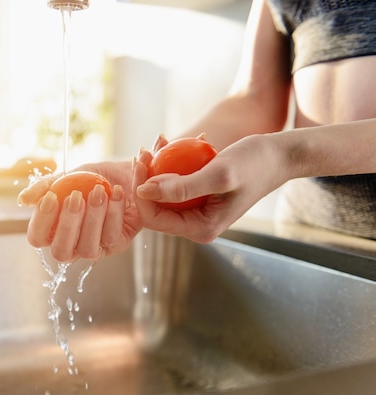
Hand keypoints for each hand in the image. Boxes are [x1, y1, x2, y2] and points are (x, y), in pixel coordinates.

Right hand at [17, 161, 142, 261]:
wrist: (123, 175)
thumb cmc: (91, 179)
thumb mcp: (67, 177)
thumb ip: (45, 187)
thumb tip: (23, 200)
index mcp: (53, 230)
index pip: (37, 237)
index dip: (41, 221)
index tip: (50, 197)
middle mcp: (71, 245)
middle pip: (61, 251)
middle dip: (68, 224)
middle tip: (76, 196)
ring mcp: (94, 248)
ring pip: (88, 248)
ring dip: (93, 218)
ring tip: (99, 191)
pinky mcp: (117, 244)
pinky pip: (112, 236)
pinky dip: (114, 212)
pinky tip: (117, 192)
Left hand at [133, 134, 286, 242]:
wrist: (279, 157)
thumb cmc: (254, 163)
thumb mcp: (218, 174)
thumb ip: (180, 187)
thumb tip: (142, 191)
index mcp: (199, 229)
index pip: (153, 217)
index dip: (140, 189)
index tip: (141, 158)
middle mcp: (195, 226)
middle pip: (154, 206)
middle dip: (145, 176)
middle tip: (147, 147)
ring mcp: (196, 213)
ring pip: (162, 194)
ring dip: (155, 167)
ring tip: (160, 141)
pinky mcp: (199, 199)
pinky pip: (174, 184)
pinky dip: (170, 164)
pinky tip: (169, 142)